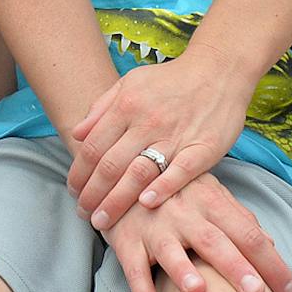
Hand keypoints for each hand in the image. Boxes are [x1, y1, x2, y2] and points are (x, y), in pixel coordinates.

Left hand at [68, 53, 252, 226]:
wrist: (218, 71)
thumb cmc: (171, 80)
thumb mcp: (130, 82)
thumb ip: (101, 107)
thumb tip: (77, 133)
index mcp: (126, 106)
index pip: (94, 147)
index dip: (79, 173)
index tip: (73, 192)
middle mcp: (147, 122)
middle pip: (111, 165)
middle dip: (93, 194)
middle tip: (84, 214)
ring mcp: (175, 135)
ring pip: (139, 173)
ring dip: (117, 201)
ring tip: (104, 221)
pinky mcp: (203, 148)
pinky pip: (180, 172)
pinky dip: (162, 188)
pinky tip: (146, 204)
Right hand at [100, 171, 291, 291]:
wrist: (121, 172)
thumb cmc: (174, 190)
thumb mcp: (207, 193)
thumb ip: (237, 216)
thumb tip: (269, 243)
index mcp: (210, 201)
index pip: (248, 233)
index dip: (271, 261)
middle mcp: (184, 212)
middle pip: (214, 241)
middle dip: (235, 267)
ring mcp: (154, 226)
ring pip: (170, 251)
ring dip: (183, 271)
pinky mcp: (127, 240)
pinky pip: (134, 270)